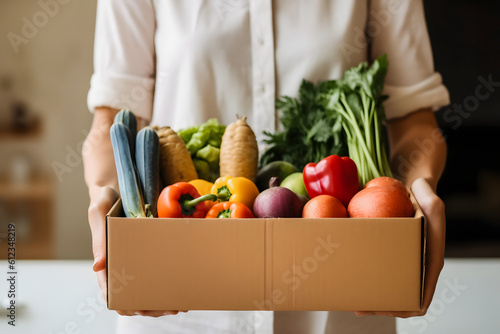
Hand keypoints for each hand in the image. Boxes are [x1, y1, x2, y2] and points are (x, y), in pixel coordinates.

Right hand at [88, 186, 183, 316]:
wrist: (120, 184)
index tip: (140, 311)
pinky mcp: (149, 249)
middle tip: (171, 308)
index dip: (125, 304)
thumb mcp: (97, 213)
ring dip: (162, 300)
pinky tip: (184, 286)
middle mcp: (121, 262)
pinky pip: (158, 270)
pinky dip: (170, 282)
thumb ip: (99, 239)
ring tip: (181, 304)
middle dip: (151, 306)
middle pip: (133, 295)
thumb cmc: (104, 200)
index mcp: (106, 259)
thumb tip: (97, 268)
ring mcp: (136, 257)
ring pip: (147, 288)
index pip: (110, 290)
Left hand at [355, 177, 445, 317]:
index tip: (381, 310)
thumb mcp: (430, 197)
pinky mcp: (391, 254)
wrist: (413, 188)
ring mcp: (404, 262)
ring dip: (371, 298)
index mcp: (430, 262)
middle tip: (357, 307)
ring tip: (350, 298)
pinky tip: (349, 274)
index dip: (404, 309)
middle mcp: (418, 267)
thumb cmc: (422, 194)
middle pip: (401, 299)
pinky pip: (379, 272)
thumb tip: (424, 211)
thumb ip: (431, 202)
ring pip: (387, 289)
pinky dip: (366, 278)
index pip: (421, 297)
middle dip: (380, 308)